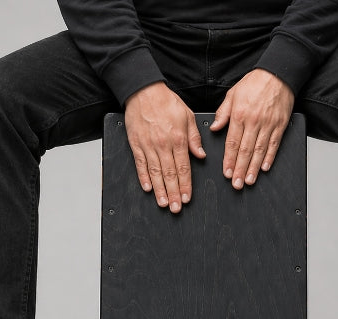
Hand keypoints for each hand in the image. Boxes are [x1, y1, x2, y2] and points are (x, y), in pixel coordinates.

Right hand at [125, 82, 205, 212]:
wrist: (144, 91)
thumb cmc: (167, 103)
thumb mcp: (188, 117)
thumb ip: (194, 138)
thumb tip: (200, 155)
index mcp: (178, 139)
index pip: (183, 167)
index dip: (185, 185)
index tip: (187, 198)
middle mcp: (163, 144)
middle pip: (169, 174)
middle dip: (174, 193)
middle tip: (176, 208)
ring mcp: (148, 145)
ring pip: (155, 173)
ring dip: (160, 190)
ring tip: (163, 203)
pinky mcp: (136, 144)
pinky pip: (140, 164)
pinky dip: (143, 177)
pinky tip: (148, 188)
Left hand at [210, 68, 293, 188]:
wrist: (277, 74)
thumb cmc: (254, 83)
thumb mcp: (232, 94)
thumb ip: (223, 113)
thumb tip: (214, 127)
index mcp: (239, 115)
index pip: (232, 142)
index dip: (229, 160)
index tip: (227, 172)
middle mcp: (253, 122)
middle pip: (245, 150)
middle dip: (240, 169)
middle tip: (237, 183)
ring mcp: (268, 124)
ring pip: (259, 150)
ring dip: (253, 167)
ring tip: (249, 180)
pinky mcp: (280, 125)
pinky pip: (274, 144)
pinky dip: (269, 157)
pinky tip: (264, 168)